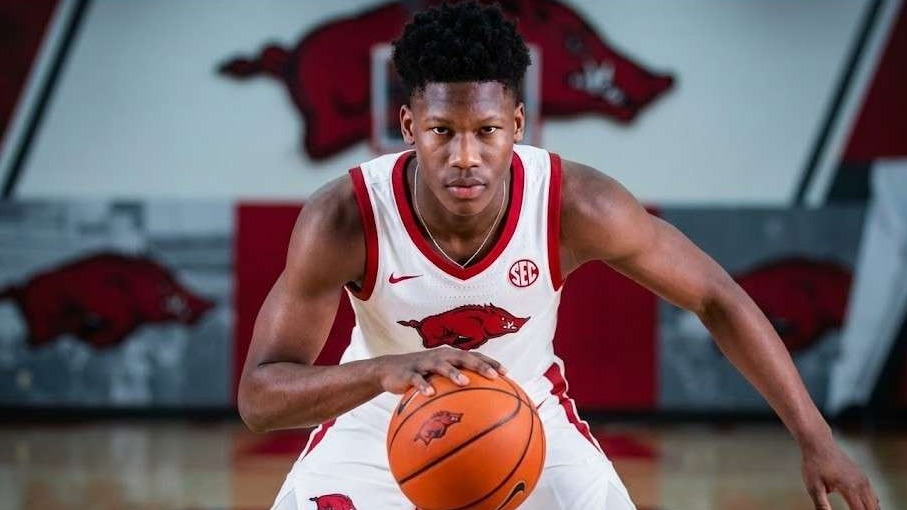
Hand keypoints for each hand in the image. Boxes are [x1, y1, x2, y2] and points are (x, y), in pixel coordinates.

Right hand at [374, 347, 506, 395]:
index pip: (474, 356)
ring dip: (453, 372)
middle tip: (493, 375)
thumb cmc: (421, 376)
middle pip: (463, 357)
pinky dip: (423, 385)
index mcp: (450, 356)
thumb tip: (478, 408)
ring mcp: (424, 363)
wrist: (389, 370)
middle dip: (479, 365)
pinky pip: (417, 379)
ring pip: (441, 365)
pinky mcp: (409, 372)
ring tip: (465, 382)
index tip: (506, 372)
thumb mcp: (439, 378)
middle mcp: (440, 356)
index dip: (490, 362)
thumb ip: (456, 386)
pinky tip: (430, 394)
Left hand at [801, 439, 878, 509]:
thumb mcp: (814, 486)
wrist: (818, 444)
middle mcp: (860, 483)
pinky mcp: (862, 476)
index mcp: (849, 487)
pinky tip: (864, 507)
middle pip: (871, 508)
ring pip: (874, 502)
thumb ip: (821, 505)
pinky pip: (872, 494)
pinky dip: (871, 504)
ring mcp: (863, 479)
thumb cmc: (814, 463)